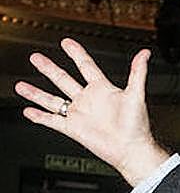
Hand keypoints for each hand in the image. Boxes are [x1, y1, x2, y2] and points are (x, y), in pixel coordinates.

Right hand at [14, 38, 169, 186]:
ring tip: (20, 85)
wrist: (131, 150)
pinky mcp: (73, 129)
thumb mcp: (137, 94)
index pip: (86, 66)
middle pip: (63, 80)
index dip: (76, 54)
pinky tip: (28, 111)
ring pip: (53, 100)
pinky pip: (52, 121)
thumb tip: (145, 54)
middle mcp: (89, 101)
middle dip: (48, 68)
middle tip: (36, 57)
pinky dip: (39, 117)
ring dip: (36, 93)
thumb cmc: (137, 126)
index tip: (67, 43)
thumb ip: (138, 73)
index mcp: (103, 90)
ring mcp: (80, 114)